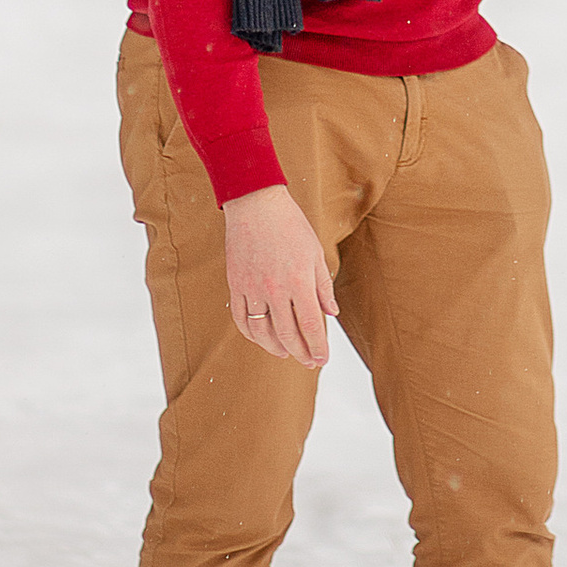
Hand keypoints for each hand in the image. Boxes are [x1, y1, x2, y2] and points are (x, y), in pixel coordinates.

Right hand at [221, 185, 339, 368]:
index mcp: (298, 280)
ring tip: (286, 352)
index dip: (317, 347)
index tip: (322, 359)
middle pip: (287, 334)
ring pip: (261, 332)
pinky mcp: (236, 284)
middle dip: (301, 352)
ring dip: (275, 347)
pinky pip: (241, 318)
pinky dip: (250, 334)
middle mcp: (274, 288)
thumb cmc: (290, 225)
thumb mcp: (315, 253)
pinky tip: (261, 338)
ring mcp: (252, 287)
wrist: (256, 204)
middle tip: (309, 362)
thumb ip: (323, 286)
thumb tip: (331, 313)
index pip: (310, 325)